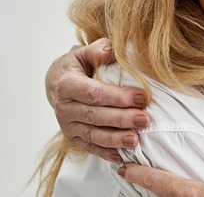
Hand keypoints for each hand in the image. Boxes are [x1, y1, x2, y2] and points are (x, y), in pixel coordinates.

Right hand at [46, 38, 149, 160]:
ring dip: (115, 139)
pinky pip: (89, 147)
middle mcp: (64, 107)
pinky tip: (120, 155)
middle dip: (121, 119)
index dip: (118, 97)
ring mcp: (68, 124)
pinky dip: (105, 152)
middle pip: (95, 116)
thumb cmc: (77, 66)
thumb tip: (111, 51)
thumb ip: (99, 50)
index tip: (142, 97)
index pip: (94, 93)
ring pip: (92, 134)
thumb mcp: (84, 53)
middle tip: (144, 120)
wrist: (56, 82)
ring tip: (135, 140)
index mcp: (67, 85)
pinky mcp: (72, 137)